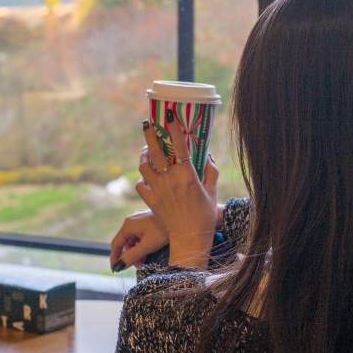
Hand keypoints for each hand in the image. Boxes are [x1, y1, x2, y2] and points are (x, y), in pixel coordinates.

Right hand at [110, 209, 165, 271]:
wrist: (181, 217)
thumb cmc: (164, 231)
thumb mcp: (147, 246)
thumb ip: (132, 256)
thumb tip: (118, 266)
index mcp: (128, 225)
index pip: (116, 244)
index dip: (115, 258)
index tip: (116, 270)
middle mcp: (131, 220)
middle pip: (125, 242)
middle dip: (130, 255)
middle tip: (139, 266)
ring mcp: (139, 219)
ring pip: (133, 238)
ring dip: (136, 250)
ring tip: (146, 259)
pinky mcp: (147, 219)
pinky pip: (139, 234)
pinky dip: (142, 243)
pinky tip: (149, 249)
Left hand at [133, 116, 217, 269]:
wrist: (189, 238)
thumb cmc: (205, 215)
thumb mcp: (212, 191)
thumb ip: (210, 171)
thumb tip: (207, 155)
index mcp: (187, 175)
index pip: (179, 145)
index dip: (174, 128)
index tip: (170, 115)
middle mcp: (170, 179)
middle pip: (156, 151)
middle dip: (150, 134)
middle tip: (147, 123)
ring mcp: (157, 190)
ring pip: (144, 166)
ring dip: (144, 156)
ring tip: (148, 150)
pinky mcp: (150, 200)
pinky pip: (140, 184)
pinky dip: (142, 178)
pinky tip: (147, 176)